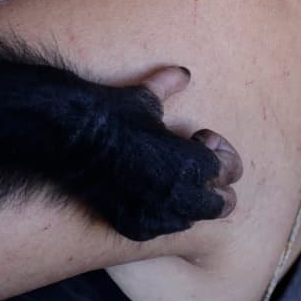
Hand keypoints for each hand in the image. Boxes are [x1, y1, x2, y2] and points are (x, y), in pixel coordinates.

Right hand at [71, 65, 243, 240]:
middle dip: (213, 183)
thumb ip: (170, 85)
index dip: (218, 152)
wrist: (70, 137)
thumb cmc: (112, 114)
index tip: (200, 139)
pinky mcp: (134, 226)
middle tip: (193, 164)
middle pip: (222, 203)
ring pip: (192, 217)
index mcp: (193, 163)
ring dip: (188, 199)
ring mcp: (157, 215)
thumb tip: (182, 73)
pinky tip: (145, 189)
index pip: (230, 170)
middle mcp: (180, 195)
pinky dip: (160, 212)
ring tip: (167, 175)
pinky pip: (162, 227)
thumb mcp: (146, 97)